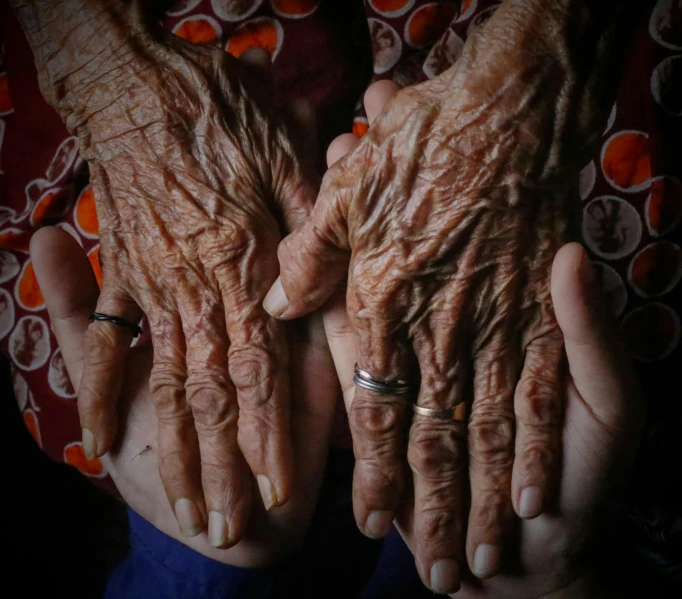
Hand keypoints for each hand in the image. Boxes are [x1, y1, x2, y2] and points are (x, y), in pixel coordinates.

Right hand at [12, 0, 316, 543]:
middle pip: (213, 395)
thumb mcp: (286, 161)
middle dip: (224, 465)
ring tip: (185, 510)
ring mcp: (151, 290)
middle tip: (230, 528)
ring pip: (166, 384)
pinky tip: (98, 441)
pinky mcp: (118, 280)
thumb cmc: (223, 116)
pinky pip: (103, 346)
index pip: (260, 370)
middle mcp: (195, 290)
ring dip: (175, 449)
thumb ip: (302, 232)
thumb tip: (303, 293)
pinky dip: (99, 395)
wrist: (135, 82)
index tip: (278, 490)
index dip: (270, 434)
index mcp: (241, 267)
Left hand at [267, 1, 633, 590]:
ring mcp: (496, 323)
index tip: (373, 526)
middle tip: (439, 575)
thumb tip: (277, 306)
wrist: (514, 112)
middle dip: (435, 511)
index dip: (375, 473)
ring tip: (479, 561)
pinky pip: (540, 393)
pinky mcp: (544, 314)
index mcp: (387, 303)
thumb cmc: (428, 151)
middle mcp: (438, 326)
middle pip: (434, 436)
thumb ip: (315, 256)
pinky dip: (533, 451)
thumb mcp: (352, 193)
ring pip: (485, 432)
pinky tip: (527, 497)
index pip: (376, 407)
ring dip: (480, 501)